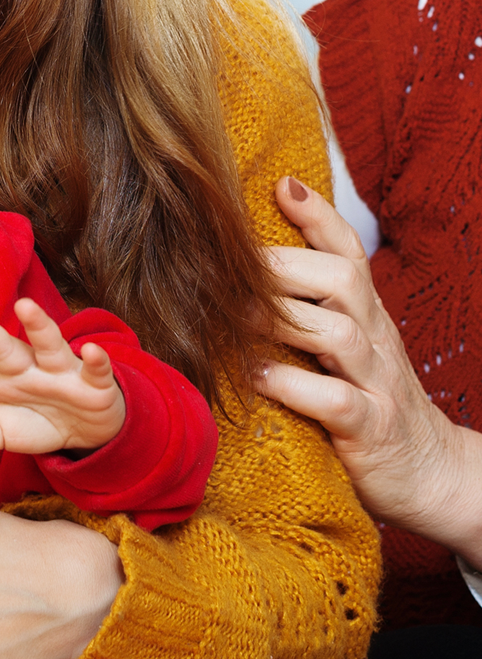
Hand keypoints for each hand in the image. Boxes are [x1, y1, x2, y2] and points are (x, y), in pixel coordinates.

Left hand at [0, 303, 124, 456]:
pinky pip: (95, 370)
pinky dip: (95, 361)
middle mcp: (27, 367)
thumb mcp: (1, 431)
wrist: (88, 429)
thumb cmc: (38, 419)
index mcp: (0, 378)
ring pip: (48, 345)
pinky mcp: (93, 384)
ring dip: (39, 326)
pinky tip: (91, 351)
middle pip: (2, 347)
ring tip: (25, 306)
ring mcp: (60, 372)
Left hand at [257, 177, 481, 563]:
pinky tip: (254, 375)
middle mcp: (375, 338)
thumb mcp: (340, 344)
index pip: (348, 251)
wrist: (432, 475)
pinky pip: (336, 400)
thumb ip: (302, 306)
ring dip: (280, 319)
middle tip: (225, 265)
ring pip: (339, 331)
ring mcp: (377, 383)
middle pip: (340, 278)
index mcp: (365, 313)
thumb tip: (235, 266)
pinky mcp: (371, 431)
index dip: (318, 216)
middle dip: (282, 264)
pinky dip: (292, 385)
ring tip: (232, 318)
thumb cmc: (365, 399)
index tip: (282, 183)